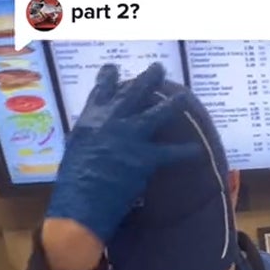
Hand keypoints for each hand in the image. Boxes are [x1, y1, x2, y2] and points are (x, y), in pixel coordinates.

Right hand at [44, 62, 203, 243]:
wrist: (82, 201)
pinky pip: (171, 153)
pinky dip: (186, 153)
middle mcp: (113, 120)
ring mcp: (131, 136)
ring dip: (174, 103)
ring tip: (184, 96)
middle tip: (159, 68)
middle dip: (149, 78)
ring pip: (158, 113)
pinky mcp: (145, 157)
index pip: (101, 89)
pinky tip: (197, 151)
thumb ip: (86, 136)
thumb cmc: (72, 179)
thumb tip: (91, 134)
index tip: (114, 68)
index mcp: (92, 118)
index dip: (109, 76)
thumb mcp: (74, 148)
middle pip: (134, 92)